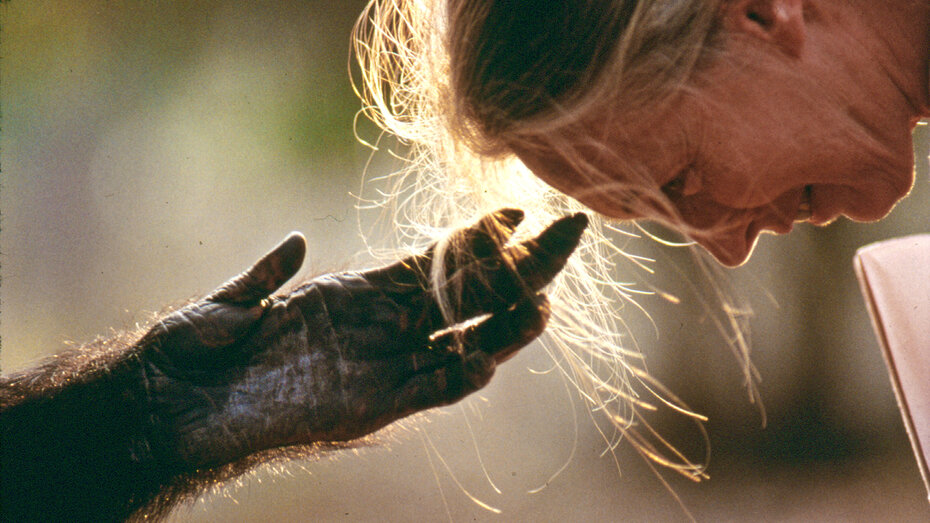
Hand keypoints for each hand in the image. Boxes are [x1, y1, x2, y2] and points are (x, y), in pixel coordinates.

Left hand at [139, 210, 586, 468]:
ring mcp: (378, 368)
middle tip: (569, 234)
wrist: (170, 410)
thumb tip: (298, 242)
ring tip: (546, 301)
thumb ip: (270, 276)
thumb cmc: (196, 353)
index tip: (518, 214)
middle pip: (465, 296)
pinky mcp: (368, 407)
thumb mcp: (235, 305)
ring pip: (460, 343)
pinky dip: (458, 376)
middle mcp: (380, 330)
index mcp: (357, 297)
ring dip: (503, 326)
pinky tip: (489, 358)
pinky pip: (427, 391)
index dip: (477, 240)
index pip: (433, 264)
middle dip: (518, 267)